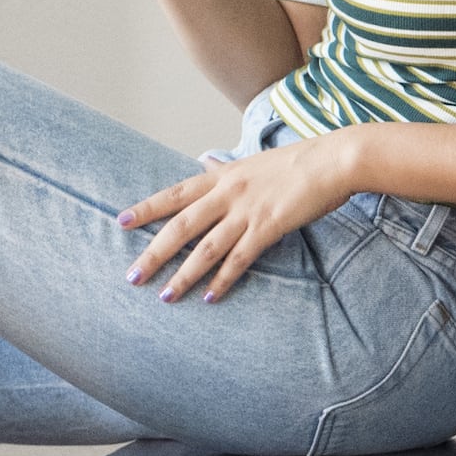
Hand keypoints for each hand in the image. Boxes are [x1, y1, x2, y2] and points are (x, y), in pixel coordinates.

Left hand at [117, 133, 361, 302]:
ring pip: (206, 248)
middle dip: (154, 253)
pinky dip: (223, 279)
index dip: (147, 209)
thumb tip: (206, 159)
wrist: (334, 160)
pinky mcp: (269, 227)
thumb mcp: (254, 161)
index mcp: (222, 176)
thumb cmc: (299, 160)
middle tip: (133, 276)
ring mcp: (247, 211)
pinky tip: (210, 296)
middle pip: (181, 226)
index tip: (122, 222)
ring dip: (184, 275)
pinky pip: (240, 258)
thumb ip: (227, 166)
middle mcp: (228, 193)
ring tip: (165, 296)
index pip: (175, 194)